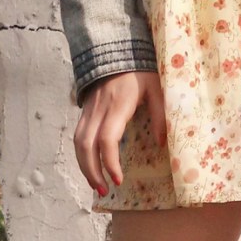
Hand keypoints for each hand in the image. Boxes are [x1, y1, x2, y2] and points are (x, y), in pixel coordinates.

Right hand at [73, 70, 166, 193]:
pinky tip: (91, 167)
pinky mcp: (84, 111)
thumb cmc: (139, 70)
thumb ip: (159, 115)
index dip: (110, 163)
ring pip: (78, 143)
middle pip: (86, 147)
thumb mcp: (156, 89)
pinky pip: (78, 137)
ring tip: (96, 185)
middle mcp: (98, 111)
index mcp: (116, 106)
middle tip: (103, 191)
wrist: (114, 49)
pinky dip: (82, 156)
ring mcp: (88, 111)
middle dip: (93, 172)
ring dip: (85, 166)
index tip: (118, 180)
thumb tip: (162, 142)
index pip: (107, 140)